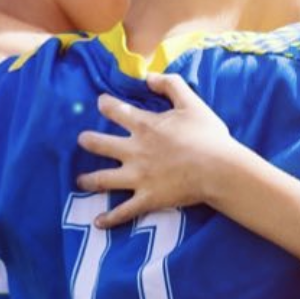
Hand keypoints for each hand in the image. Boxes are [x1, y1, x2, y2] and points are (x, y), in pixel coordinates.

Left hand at [75, 71, 233, 227]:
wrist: (219, 169)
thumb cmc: (208, 136)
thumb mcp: (192, 103)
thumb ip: (171, 85)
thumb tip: (149, 76)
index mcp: (145, 126)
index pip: (116, 111)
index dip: (105, 105)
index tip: (100, 103)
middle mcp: (134, 151)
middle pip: (100, 144)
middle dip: (87, 141)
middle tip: (82, 140)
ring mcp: (138, 177)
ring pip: (103, 179)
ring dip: (89, 180)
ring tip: (80, 181)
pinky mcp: (147, 199)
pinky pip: (123, 211)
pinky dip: (110, 219)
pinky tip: (98, 222)